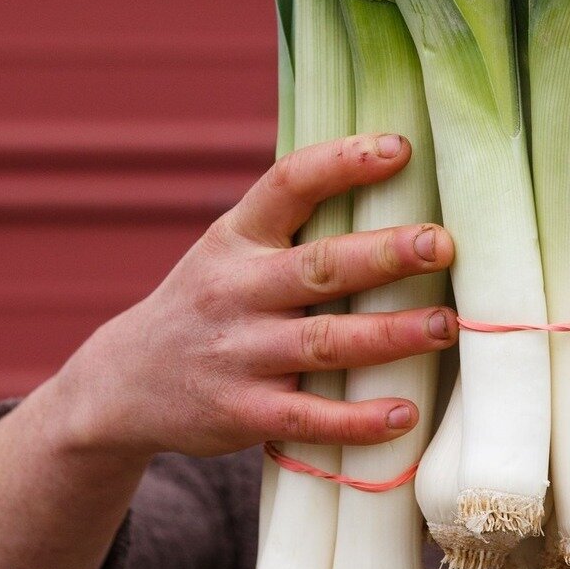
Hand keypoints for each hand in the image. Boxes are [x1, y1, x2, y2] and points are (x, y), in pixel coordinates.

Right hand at [54, 132, 456, 464]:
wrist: (124, 383)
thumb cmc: (210, 303)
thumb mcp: (230, 249)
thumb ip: (293, 224)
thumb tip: (393, 174)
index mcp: (238, 237)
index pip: (288, 184)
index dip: (343, 162)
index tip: (401, 148)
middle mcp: (236, 290)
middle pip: (320, 267)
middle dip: (385, 255)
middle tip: (441, 244)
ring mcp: (239, 354)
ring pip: (325, 342)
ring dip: (390, 335)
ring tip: (445, 326)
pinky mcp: (242, 414)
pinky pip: (309, 416)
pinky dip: (358, 420)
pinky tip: (406, 414)